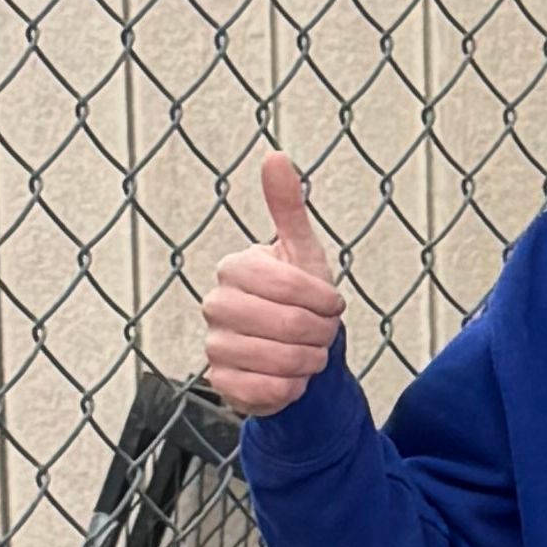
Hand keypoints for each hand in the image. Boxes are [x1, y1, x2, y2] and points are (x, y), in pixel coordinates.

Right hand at [201, 148, 344, 420]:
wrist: (290, 353)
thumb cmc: (297, 300)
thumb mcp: (301, 253)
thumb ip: (288, 208)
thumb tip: (275, 155)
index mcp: (234, 268)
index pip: (291, 285)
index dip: (323, 300)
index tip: (332, 304)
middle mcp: (215, 305)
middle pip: (289, 325)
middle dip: (321, 333)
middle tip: (323, 333)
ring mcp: (215, 346)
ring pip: (283, 360)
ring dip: (311, 361)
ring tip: (309, 354)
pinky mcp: (222, 384)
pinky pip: (272, 391)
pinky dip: (294, 387)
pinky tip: (292, 376)